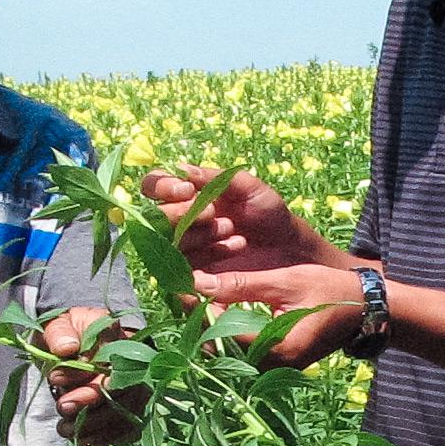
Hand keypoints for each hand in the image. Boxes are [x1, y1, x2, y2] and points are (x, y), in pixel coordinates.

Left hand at [43, 306, 141, 445]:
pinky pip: (131, 427)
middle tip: (63, 408)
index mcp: (114, 334)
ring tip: (66, 429)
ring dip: (96, 426)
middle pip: (124, 390)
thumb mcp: (56, 325)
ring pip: (129, 412)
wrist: (77, 341)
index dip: (88, 378)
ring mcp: (138, 384)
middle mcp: (135, 359)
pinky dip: (108, 437)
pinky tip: (85, 439)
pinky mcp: (135, 405)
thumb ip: (59, 333)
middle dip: (90, 405)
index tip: (56, 379)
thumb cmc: (67, 333)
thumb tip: (67, 348)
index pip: (113, 361)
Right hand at [141, 165, 342, 272]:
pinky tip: (233, 248)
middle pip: (155, 218)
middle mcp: (178, 223)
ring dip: (199, 237)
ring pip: (169, 244)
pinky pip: (184, 270)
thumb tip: (182, 168)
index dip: (162, 187)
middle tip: (213, 214)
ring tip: (234, 232)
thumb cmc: (269, 214)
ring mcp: (183, 251)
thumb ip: (217, 177)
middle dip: (182, 215)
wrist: (290, 252)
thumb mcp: (250, 189)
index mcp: (186, 195)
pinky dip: (208, 259)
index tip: (187, 190)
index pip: (153, 186)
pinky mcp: (192, 277)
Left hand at [190, 263, 366, 368]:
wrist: (366, 311)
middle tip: (181, 290)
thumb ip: (241, 285)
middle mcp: (274, 368)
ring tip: (195, 297)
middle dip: (197, 321)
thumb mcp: (286, 281)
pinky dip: (225, 333)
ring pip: (226, 354)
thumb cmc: (330, 290)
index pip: (222, 334)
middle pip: (219, 350)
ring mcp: (275, 371)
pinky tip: (216, 310)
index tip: (179, 286)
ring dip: (209, 327)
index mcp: (278, 348)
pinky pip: (240, 353)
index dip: (196, 310)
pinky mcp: (275, 367)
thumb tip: (198, 282)